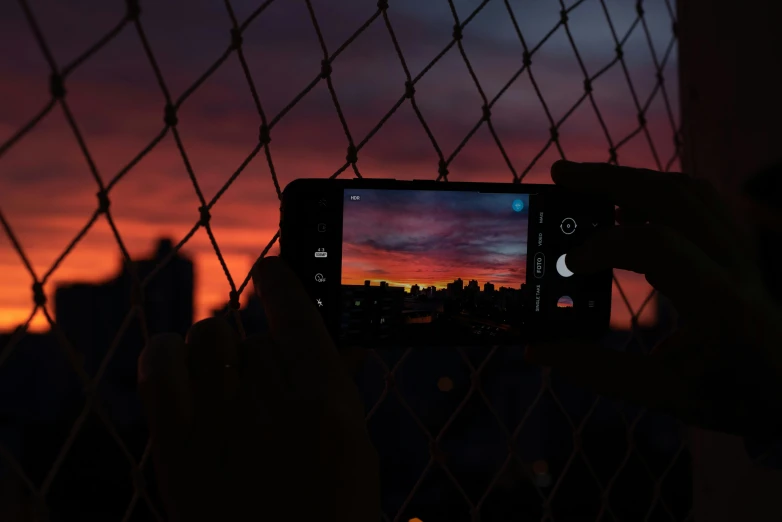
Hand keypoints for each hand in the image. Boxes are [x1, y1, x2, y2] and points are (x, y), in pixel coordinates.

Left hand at [137, 256, 378, 520]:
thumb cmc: (329, 511)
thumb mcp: (352, 444)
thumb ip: (335, 382)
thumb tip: (327, 332)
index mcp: (325, 400)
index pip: (294, 309)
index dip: (279, 281)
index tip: (270, 271)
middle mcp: (272, 401)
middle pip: (255, 333)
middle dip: (260, 350)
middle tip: (263, 383)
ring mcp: (220, 420)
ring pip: (211, 336)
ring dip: (220, 349)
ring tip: (226, 378)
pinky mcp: (176, 444)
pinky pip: (160, 364)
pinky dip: (166, 355)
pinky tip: (178, 365)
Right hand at [526, 160, 781, 438]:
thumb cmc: (736, 395)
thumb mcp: (667, 394)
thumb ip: (600, 371)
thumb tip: (538, 350)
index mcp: (720, 303)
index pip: (657, 246)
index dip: (605, 244)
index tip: (571, 263)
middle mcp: (735, 265)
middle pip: (673, 195)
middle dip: (611, 179)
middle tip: (562, 175)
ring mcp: (742, 249)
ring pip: (689, 189)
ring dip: (634, 178)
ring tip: (589, 184)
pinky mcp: (740, 245)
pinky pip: (700, 199)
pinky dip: (658, 190)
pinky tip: (629, 204)